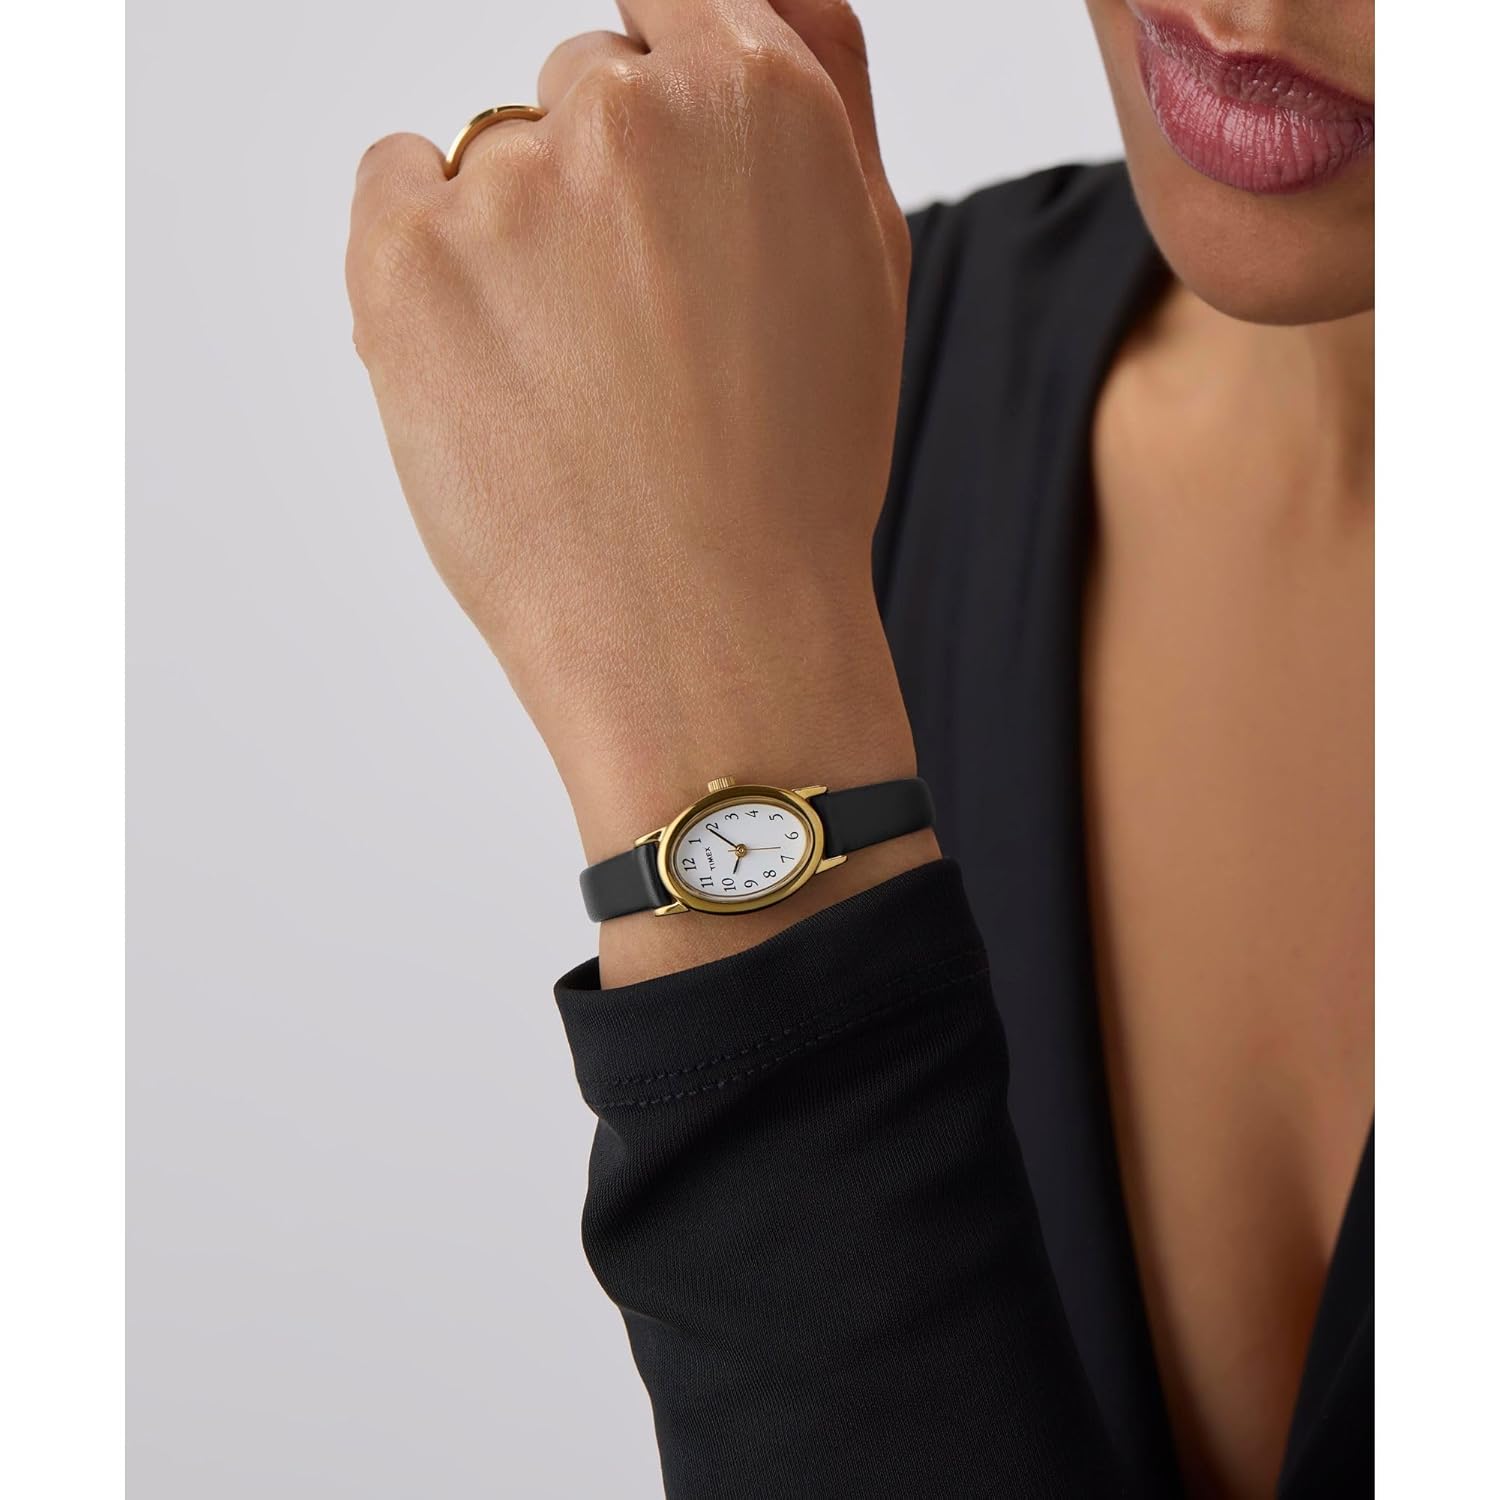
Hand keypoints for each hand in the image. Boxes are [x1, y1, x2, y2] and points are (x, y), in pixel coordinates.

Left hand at [347, 1, 936, 978]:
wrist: (708, 631)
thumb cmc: (795, 473)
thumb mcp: (869, 266)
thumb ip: (825, 95)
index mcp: (758, 95)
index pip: (670, 12)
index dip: (663, 120)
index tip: (657, 197)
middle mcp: (633, 111)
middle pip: (581, 92)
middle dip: (600, 191)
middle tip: (636, 340)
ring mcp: (511, 181)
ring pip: (491, 156)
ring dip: (518, 242)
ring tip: (577, 385)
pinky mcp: (407, 256)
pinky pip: (397, 189)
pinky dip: (428, 261)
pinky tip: (498, 366)